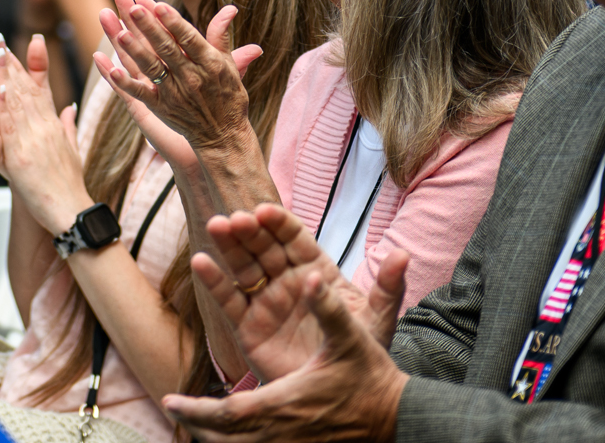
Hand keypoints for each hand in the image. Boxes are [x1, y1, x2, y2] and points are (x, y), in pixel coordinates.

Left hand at [0, 32, 88, 233]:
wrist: (72, 210)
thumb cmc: (70, 186)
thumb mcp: (71, 149)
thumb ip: (67, 126)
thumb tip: (69, 110)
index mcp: (53, 125)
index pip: (36, 90)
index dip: (23, 67)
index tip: (11, 49)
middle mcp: (44, 128)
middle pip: (25, 90)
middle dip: (10, 64)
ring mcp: (34, 140)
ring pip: (16, 102)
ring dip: (4, 77)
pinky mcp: (22, 157)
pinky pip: (10, 128)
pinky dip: (4, 108)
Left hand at [97, 0, 266, 197]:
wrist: (223, 137)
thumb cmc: (228, 96)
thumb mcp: (229, 65)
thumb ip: (221, 35)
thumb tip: (230, 8)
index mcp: (210, 64)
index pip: (189, 38)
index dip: (173, 21)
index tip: (158, 4)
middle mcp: (191, 78)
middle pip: (166, 49)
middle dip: (149, 28)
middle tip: (132, 7)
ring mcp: (174, 94)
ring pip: (151, 68)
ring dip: (134, 50)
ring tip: (119, 33)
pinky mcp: (161, 108)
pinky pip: (140, 94)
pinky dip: (125, 82)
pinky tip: (110, 69)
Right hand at [165, 207, 408, 442]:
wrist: (338, 395)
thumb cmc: (359, 354)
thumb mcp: (377, 321)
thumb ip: (387, 288)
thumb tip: (403, 254)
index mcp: (316, 271)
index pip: (295, 240)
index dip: (279, 223)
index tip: (264, 211)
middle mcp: (287, 280)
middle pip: (265, 247)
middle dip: (250, 231)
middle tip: (235, 219)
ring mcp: (267, 301)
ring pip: (244, 267)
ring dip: (229, 245)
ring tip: (216, 226)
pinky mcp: (249, 326)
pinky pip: (230, 300)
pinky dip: (214, 281)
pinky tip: (202, 262)